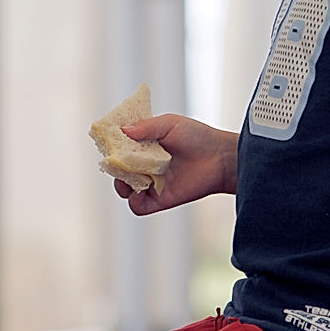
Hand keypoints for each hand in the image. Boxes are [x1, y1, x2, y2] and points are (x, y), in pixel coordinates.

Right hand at [113, 114, 237, 214]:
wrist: (220, 158)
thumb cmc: (198, 137)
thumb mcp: (170, 124)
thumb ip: (146, 127)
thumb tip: (122, 131)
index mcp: (145, 145)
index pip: (120, 147)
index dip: (112, 146)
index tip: (109, 142)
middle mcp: (145, 164)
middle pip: (118, 169)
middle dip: (114, 167)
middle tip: (116, 162)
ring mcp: (152, 182)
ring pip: (125, 188)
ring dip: (121, 185)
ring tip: (128, 178)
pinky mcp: (160, 199)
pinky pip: (138, 206)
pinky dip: (133, 202)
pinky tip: (138, 193)